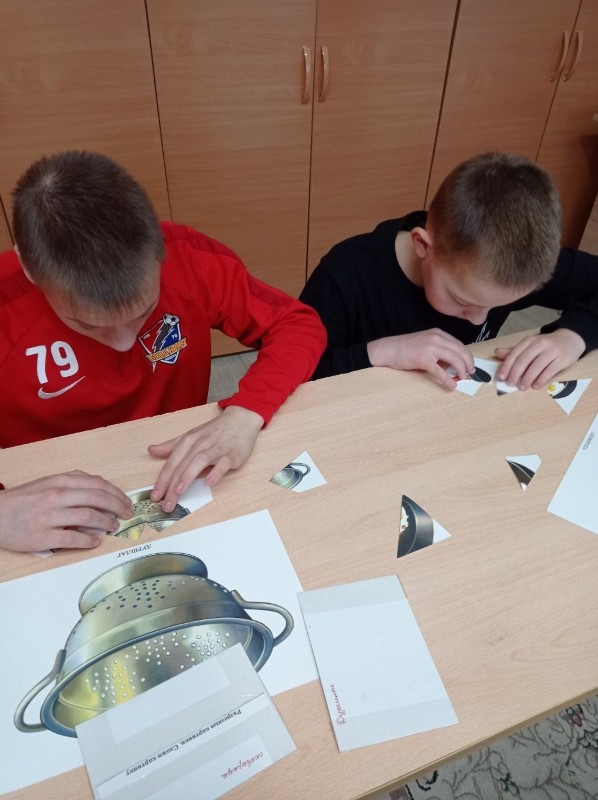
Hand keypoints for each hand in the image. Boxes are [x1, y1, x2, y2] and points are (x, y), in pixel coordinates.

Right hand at [0, 471, 132, 551]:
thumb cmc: (23, 500)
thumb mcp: (48, 482)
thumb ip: (73, 482)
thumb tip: (99, 487)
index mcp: (59, 482)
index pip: (97, 484)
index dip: (116, 494)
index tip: (125, 501)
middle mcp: (56, 496)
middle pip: (97, 499)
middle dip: (117, 507)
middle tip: (126, 514)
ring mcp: (49, 517)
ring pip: (88, 518)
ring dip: (106, 523)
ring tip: (113, 527)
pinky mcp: (43, 537)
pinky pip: (73, 539)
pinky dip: (88, 541)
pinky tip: (95, 542)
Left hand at [148, 406, 264, 511]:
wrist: (241, 419)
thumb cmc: (215, 430)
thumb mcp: (192, 435)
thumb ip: (172, 445)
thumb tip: (151, 450)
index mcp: (189, 440)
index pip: (172, 461)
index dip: (162, 479)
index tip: (155, 496)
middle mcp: (201, 444)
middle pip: (182, 465)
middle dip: (171, 486)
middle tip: (165, 504)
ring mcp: (217, 449)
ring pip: (199, 462)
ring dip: (188, 476)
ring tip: (178, 492)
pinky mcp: (232, 455)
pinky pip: (223, 464)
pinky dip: (216, 472)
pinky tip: (209, 482)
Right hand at [367, 329, 474, 389]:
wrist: (387, 349)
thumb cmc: (404, 348)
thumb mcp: (425, 343)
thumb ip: (439, 349)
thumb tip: (452, 364)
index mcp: (438, 333)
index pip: (459, 344)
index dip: (467, 356)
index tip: (470, 365)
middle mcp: (436, 338)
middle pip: (460, 351)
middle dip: (468, 363)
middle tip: (470, 373)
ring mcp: (430, 348)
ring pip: (454, 359)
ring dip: (461, 370)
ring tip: (463, 378)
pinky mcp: (423, 359)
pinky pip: (440, 371)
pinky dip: (448, 379)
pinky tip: (452, 385)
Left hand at [494, 329, 584, 389]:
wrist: (570, 339)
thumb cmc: (545, 346)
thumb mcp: (529, 346)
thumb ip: (514, 351)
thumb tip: (496, 353)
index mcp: (530, 340)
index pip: (515, 353)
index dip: (507, 366)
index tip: (501, 377)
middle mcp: (541, 343)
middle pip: (525, 359)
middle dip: (516, 373)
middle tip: (510, 384)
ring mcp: (553, 350)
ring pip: (537, 365)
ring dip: (528, 378)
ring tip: (522, 387)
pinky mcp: (563, 359)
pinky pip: (550, 370)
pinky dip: (542, 379)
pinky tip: (535, 386)